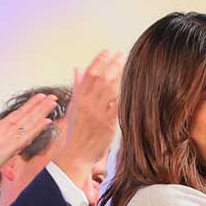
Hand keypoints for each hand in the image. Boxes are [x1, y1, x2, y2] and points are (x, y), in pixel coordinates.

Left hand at [0, 95, 56, 194]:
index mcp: (1, 128)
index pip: (18, 114)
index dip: (29, 105)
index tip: (40, 96)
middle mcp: (10, 133)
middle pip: (28, 117)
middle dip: (40, 106)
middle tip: (52, 97)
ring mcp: (13, 140)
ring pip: (30, 123)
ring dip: (42, 113)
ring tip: (53, 103)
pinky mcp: (14, 147)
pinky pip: (27, 136)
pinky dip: (37, 128)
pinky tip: (46, 121)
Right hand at [53, 51, 123, 185]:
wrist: (76, 154)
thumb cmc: (76, 131)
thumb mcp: (73, 107)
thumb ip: (77, 87)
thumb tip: (78, 68)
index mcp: (78, 99)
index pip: (89, 75)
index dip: (99, 62)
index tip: (107, 51)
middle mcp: (87, 105)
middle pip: (101, 79)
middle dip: (112, 65)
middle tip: (122, 54)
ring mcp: (97, 115)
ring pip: (110, 90)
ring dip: (120, 76)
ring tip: (129, 66)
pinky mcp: (108, 125)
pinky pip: (117, 107)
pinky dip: (124, 96)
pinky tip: (132, 86)